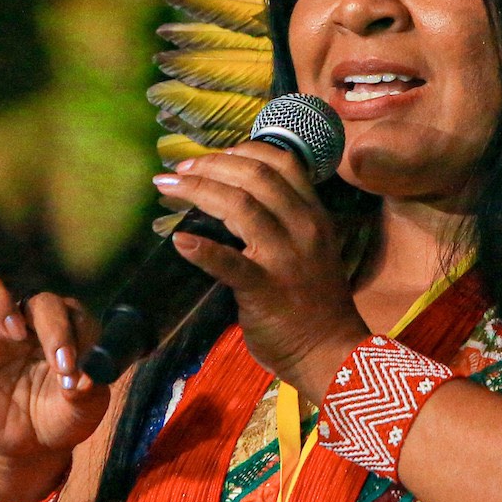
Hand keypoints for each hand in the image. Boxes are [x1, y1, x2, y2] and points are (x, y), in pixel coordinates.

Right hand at [0, 276, 109, 501]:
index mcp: (65, 328)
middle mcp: (30, 321)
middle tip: (59, 362)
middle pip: (39, 301)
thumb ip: (87, 392)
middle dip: (53, 328)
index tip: (74, 371)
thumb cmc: (60, 417)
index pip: (74, 314)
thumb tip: (85, 378)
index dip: (78, 336)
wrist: (27, 445)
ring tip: (13, 331)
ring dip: (1, 302)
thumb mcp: (82, 411)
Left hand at [155, 142, 366, 395]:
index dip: (241, 150)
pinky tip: (179, 241)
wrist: (331, 351)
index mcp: (314, 214)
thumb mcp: (311, 248)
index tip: (211, 156)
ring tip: (170, 190)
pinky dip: (202, 250)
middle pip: (254, 175)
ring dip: (199, 190)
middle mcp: (303, 226)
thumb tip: (235, 196)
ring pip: (240, 205)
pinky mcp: (265, 289)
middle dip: (211, 165)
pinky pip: (230, 264)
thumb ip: (284, 221)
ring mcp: (285, 257)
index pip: (281, 161)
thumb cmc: (316, 302)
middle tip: (180, 171)